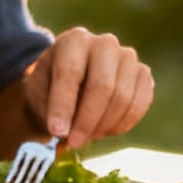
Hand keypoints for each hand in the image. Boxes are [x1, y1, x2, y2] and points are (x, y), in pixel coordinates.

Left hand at [22, 28, 153, 148]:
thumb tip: (64, 133)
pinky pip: (140, 104)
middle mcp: (104, 43)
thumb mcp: (39, 94)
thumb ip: (50, 110)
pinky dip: (123, 124)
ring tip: (85, 136)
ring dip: (104, 125)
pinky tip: (104, 130)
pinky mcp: (143, 74)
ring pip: (123, 98)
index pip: (71, 73)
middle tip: (74, 142)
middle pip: (103, 86)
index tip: (57, 132)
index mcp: (73, 40)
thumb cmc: (49, 89)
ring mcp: (128, 57)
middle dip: (87, 121)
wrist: (69, 85)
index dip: (64, 106)